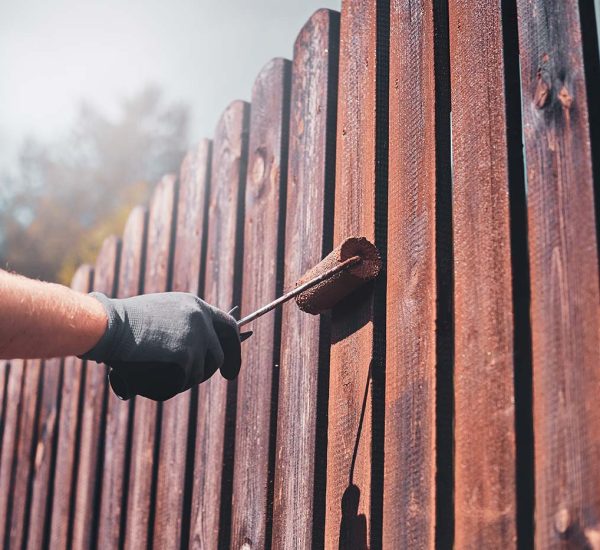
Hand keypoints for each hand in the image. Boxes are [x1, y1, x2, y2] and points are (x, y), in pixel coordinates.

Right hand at [81, 292, 240, 400]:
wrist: (109, 325)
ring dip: (194, 378)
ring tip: (176, 380)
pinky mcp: (186, 353)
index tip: (230, 358)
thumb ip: (178, 326)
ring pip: (205, 368)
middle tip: (228, 376)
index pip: (226, 324)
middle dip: (229, 364)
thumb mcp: (159, 314)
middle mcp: (200, 317)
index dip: (233, 343)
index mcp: (194, 305)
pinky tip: (165, 383)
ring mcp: (195, 335)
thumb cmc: (122, 322)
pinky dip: (178, 385)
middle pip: (223, 349)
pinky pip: (189, 378)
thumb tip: (190, 350)